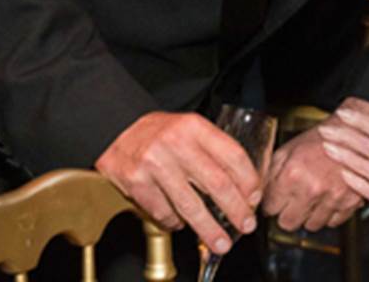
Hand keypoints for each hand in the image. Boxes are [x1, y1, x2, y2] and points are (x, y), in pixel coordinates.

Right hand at [95, 111, 260, 254]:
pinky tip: (180, 223)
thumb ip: (212, 150)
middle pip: (216, 183)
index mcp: (194, 127)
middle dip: (236, 209)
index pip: (232, 155)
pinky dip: (174, 222)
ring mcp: (154, 163)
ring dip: (208, 228)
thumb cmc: (157, 132)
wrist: (114, 128)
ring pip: (190, 205)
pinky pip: (163, 211)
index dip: (249, 181)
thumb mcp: (189, 128)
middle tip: (245, 225)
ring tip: (220, 241)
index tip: (254, 198)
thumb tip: (241, 186)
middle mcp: (176, 144)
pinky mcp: (135, 182)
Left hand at [262, 97, 368, 230]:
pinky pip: (333, 222)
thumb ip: (270, 174)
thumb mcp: (288, 150)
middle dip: (287, 213)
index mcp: (292, 174)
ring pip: (311, 226)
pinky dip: (329, 214)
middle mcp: (312, 189)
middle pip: (288, 223)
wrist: (352, 133)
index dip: (271, 203)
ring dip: (309, 215)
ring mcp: (332, 197)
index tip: (275, 201)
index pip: (270, 208)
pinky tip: (327, 199)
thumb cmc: (320, 139)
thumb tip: (259, 195)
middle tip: (292, 202)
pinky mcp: (350, 202)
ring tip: (311, 198)